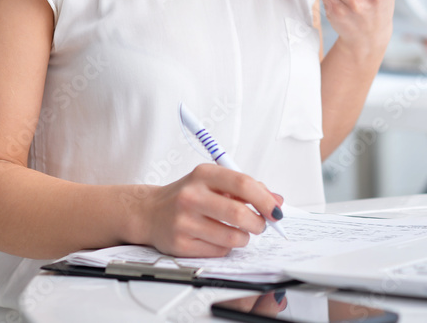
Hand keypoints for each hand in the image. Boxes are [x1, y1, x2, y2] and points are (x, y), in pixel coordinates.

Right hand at [138, 164, 284, 256]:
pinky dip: (227, 248)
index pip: (243, 184)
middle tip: (261, 225)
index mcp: (203, 174)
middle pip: (238, 214)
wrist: (149, 212)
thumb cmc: (189, 196)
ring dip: (244, 238)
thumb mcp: (215, 182)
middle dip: (259, 224)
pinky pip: (218, 251)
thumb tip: (277, 201)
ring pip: (232, 237)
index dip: (265, 199)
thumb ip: (247, 189)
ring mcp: (184, 221)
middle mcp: (191, 196)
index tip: (276, 210)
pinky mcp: (180, 244)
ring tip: (240, 232)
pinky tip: (219, 238)